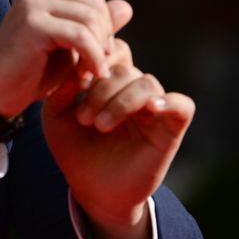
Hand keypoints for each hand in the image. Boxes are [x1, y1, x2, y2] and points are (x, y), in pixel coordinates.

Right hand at [0, 0, 132, 118]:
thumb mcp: (69, 48)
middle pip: (93, 3)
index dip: (104, 23)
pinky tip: (90, 76)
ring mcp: (31, 3)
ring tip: (90, 73)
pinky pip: (79, 35)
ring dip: (98, 49)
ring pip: (90, 18)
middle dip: (103, 36)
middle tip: (97, 66)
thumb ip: (94, 27)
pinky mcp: (32, 23)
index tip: (98, 54)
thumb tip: (126, 6)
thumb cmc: (31, 74)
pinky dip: (92, 57)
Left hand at [42, 38, 194, 238]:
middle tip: (83, 117)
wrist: (91, 190)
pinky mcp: (171, 129)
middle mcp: (133, 88)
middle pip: (124, 65)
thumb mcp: (57, 114)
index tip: (73, 82)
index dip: (92, 58)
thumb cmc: (74, 149)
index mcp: (108, 79)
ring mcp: (153, 107)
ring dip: (120, 100)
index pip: (109, 48)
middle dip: (100, 88)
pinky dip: (166, 101)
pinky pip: (182, 104)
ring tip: (99, 125)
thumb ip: (62, 85)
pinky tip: (147, 110)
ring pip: (146, 82)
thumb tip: (75, 58)